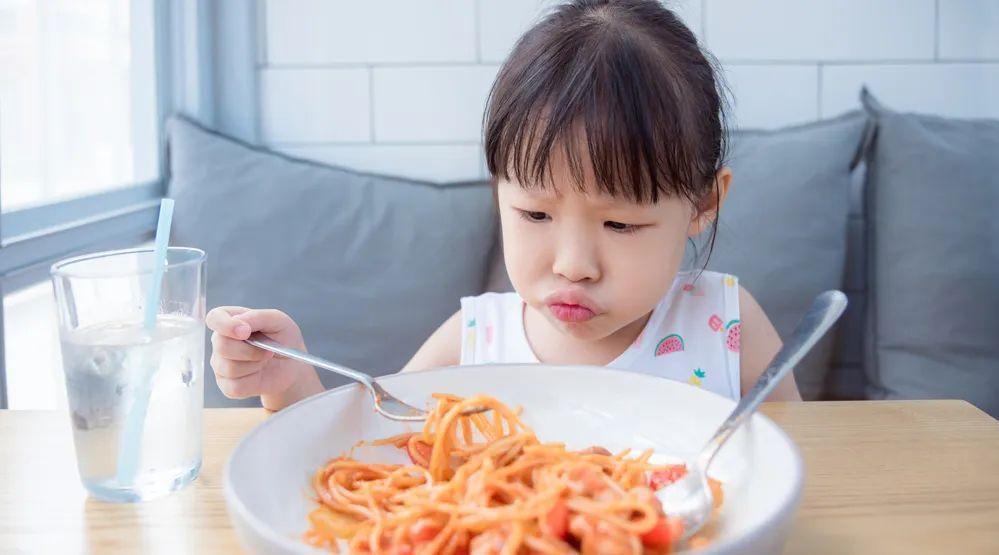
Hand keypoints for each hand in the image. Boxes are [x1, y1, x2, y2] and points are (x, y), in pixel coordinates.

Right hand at [206, 307, 322, 408]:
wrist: (291, 365)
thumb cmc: (282, 338)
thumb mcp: (278, 321)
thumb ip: (258, 317)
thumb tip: (240, 325)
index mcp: (229, 319)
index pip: (214, 318)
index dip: (226, 325)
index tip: (245, 332)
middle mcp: (220, 341)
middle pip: (222, 346)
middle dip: (250, 350)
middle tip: (268, 351)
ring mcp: (220, 364)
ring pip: (230, 368)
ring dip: (255, 365)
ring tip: (264, 360)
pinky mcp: (226, 385)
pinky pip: (235, 387)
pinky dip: (254, 381)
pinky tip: (259, 374)